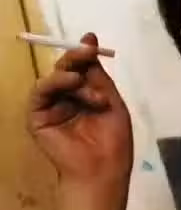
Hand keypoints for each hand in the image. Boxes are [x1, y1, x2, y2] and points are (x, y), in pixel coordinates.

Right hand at [27, 32, 133, 186]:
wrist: (103, 169)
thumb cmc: (114, 141)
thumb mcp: (112, 102)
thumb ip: (99, 76)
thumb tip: (89, 40)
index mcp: (87, 98)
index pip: (82, 71)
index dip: (85, 55)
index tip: (91, 41)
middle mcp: (68, 100)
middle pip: (66, 71)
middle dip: (76, 58)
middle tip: (86, 50)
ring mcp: (51, 108)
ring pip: (55, 79)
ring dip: (74, 77)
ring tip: (88, 86)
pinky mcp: (37, 116)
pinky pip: (41, 92)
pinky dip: (55, 82)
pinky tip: (72, 81)